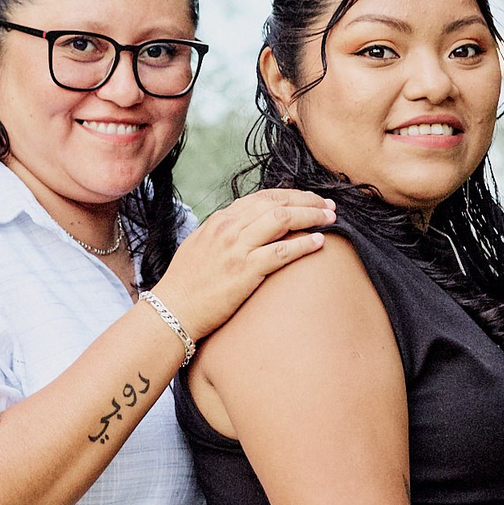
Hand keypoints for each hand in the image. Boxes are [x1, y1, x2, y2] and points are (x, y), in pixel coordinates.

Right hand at [151, 189, 335, 339]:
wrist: (173, 309)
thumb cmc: (186, 283)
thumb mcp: (201, 245)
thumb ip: (223, 232)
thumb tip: (245, 226)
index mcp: (220, 220)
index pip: (262, 197)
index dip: (291, 195)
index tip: (309, 199)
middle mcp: (229, 228)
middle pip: (277, 203)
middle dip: (308, 201)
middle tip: (329, 206)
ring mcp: (237, 248)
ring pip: (283, 220)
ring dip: (312, 216)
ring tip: (330, 219)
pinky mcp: (245, 270)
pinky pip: (282, 251)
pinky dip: (304, 244)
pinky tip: (319, 242)